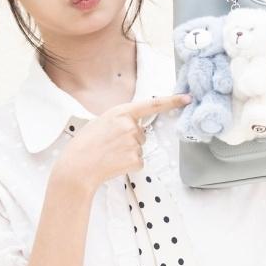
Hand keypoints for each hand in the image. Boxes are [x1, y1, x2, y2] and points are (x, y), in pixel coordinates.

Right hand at [54, 93, 191, 191]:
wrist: (77, 168)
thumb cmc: (84, 145)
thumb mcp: (100, 122)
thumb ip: (119, 120)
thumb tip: (134, 126)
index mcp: (120, 112)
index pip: (152, 104)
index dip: (172, 101)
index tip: (188, 98)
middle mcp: (130, 125)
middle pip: (141, 132)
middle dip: (129, 139)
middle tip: (108, 145)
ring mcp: (134, 143)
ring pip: (139, 147)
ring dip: (127, 152)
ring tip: (108, 154)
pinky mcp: (136, 159)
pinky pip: (138, 160)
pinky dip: (128, 164)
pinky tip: (114, 163)